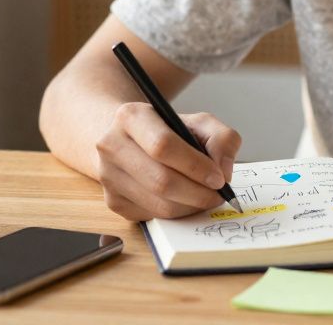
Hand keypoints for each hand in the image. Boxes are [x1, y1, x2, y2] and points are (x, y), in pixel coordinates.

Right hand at [94, 102, 241, 220]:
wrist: (130, 139)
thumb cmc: (168, 130)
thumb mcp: (198, 122)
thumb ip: (221, 138)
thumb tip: (224, 170)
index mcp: (131, 117)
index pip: (162, 146)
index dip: (195, 166)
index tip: (219, 178)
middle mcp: (111, 145)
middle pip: (161, 181)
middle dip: (198, 193)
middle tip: (218, 195)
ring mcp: (108, 176)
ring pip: (158, 205)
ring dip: (191, 207)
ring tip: (206, 197)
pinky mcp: (113, 201)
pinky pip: (153, 216)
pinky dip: (177, 213)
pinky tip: (185, 200)